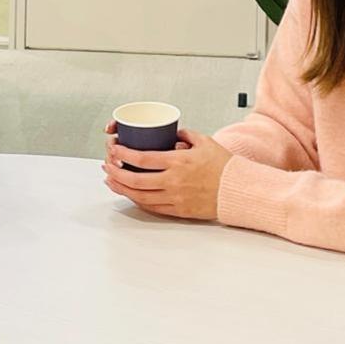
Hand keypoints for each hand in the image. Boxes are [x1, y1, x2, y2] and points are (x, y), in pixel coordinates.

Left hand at [102, 127, 230, 220]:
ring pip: (140, 196)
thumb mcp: (204, 141)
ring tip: (111, 181)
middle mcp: (174, 181)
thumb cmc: (223, 166)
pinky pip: (152, 207)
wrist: (237, 190)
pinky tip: (130, 194)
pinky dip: (137, 200)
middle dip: (116, 172)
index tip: (114, 149)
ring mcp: (175, 198)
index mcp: (178, 162)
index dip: (123, 154)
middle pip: (135, 179)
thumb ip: (184, 135)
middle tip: (106, 166)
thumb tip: (171, 133)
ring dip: (122, 188)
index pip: (143, 158)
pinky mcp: (178, 211)